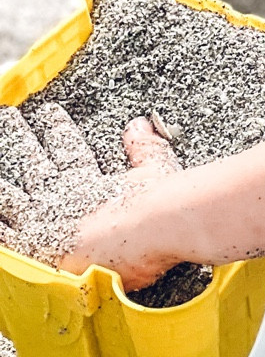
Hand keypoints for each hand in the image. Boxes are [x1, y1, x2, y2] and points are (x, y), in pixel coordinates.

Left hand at [0, 104, 185, 286]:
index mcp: (88, 178)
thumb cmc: (156, 207)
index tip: (48, 111)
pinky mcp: (31, 244)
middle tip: (8, 117)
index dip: (58, 129)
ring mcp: (42, 218)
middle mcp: (60, 195)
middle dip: (20, 138)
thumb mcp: (155, 169)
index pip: (68, 147)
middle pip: (32, 162)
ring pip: (8, 197)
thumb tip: (139, 123)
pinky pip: (4, 236)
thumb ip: (144, 148)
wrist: (146, 232)